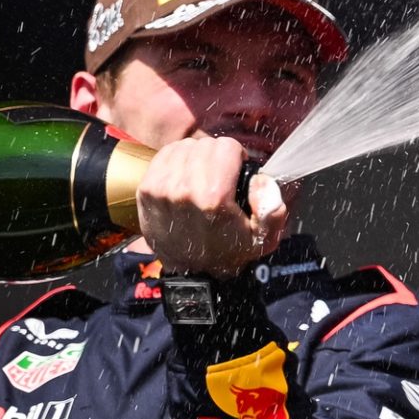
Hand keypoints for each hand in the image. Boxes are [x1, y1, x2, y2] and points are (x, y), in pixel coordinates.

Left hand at [136, 134, 286, 276]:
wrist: (192, 273)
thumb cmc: (229, 252)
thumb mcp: (264, 239)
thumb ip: (273, 209)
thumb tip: (262, 180)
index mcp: (213, 198)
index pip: (225, 147)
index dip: (237, 157)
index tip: (236, 173)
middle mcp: (183, 190)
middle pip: (205, 145)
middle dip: (217, 156)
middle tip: (221, 177)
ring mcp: (160, 189)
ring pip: (184, 147)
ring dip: (197, 157)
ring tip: (202, 177)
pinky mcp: (145, 190)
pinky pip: (165, 154)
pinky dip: (177, 159)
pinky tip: (185, 175)